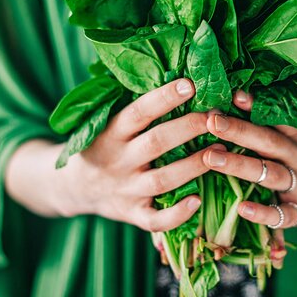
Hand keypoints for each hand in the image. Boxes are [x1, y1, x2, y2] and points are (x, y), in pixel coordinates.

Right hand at [58, 78, 224, 231]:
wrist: (73, 187)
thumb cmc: (103, 145)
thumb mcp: (108, 124)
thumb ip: (137, 108)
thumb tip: (179, 76)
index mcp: (111, 133)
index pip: (138, 112)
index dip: (164, 98)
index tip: (190, 84)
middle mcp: (118, 161)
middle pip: (156, 143)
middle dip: (189, 128)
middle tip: (217, 116)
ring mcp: (125, 190)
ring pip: (163, 179)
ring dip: (194, 165)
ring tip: (222, 151)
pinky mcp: (132, 214)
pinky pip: (155, 220)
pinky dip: (177, 214)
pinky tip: (198, 201)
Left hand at [201, 90, 296, 227]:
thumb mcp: (296, 138)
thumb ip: (268, 122)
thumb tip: (236, 95)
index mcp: (296, 138)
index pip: (273, 120)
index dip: (252, 108)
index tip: (228, 97)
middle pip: (269, 142)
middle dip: (239, 131)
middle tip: (211, 122)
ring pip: (271, 175)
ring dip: (240, 165)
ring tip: (211, 158)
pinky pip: (283, 215)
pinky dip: (263, 213)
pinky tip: (242, 208)